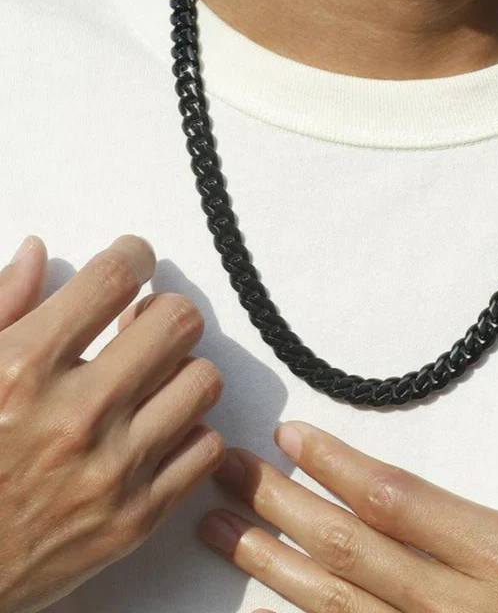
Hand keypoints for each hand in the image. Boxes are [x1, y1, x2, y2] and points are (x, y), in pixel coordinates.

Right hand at [0, 235, 224, 612]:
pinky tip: (158, 428)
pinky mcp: (140, 516)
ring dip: (183, 369)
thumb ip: (0, 305)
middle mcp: (78, 415)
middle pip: (178, 321)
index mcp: (22, 369)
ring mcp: (115, 470)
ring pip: (204, 379)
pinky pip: (207, 444)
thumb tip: (38, 251)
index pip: (114, 277)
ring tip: (155, 377)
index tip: (134, 260)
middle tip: (147, 323)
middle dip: (166, 311)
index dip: (133, 255)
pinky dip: (189, 429)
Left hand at [200, 341, 497, 612]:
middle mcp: (464, 610)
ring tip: (215, 528)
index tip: (290, 434)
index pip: (398, 500)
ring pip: (337, 604)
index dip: (336, 466)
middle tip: (225, 468)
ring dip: (270, 562)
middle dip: (278, 505)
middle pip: (349, 548)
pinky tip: (265, 594)